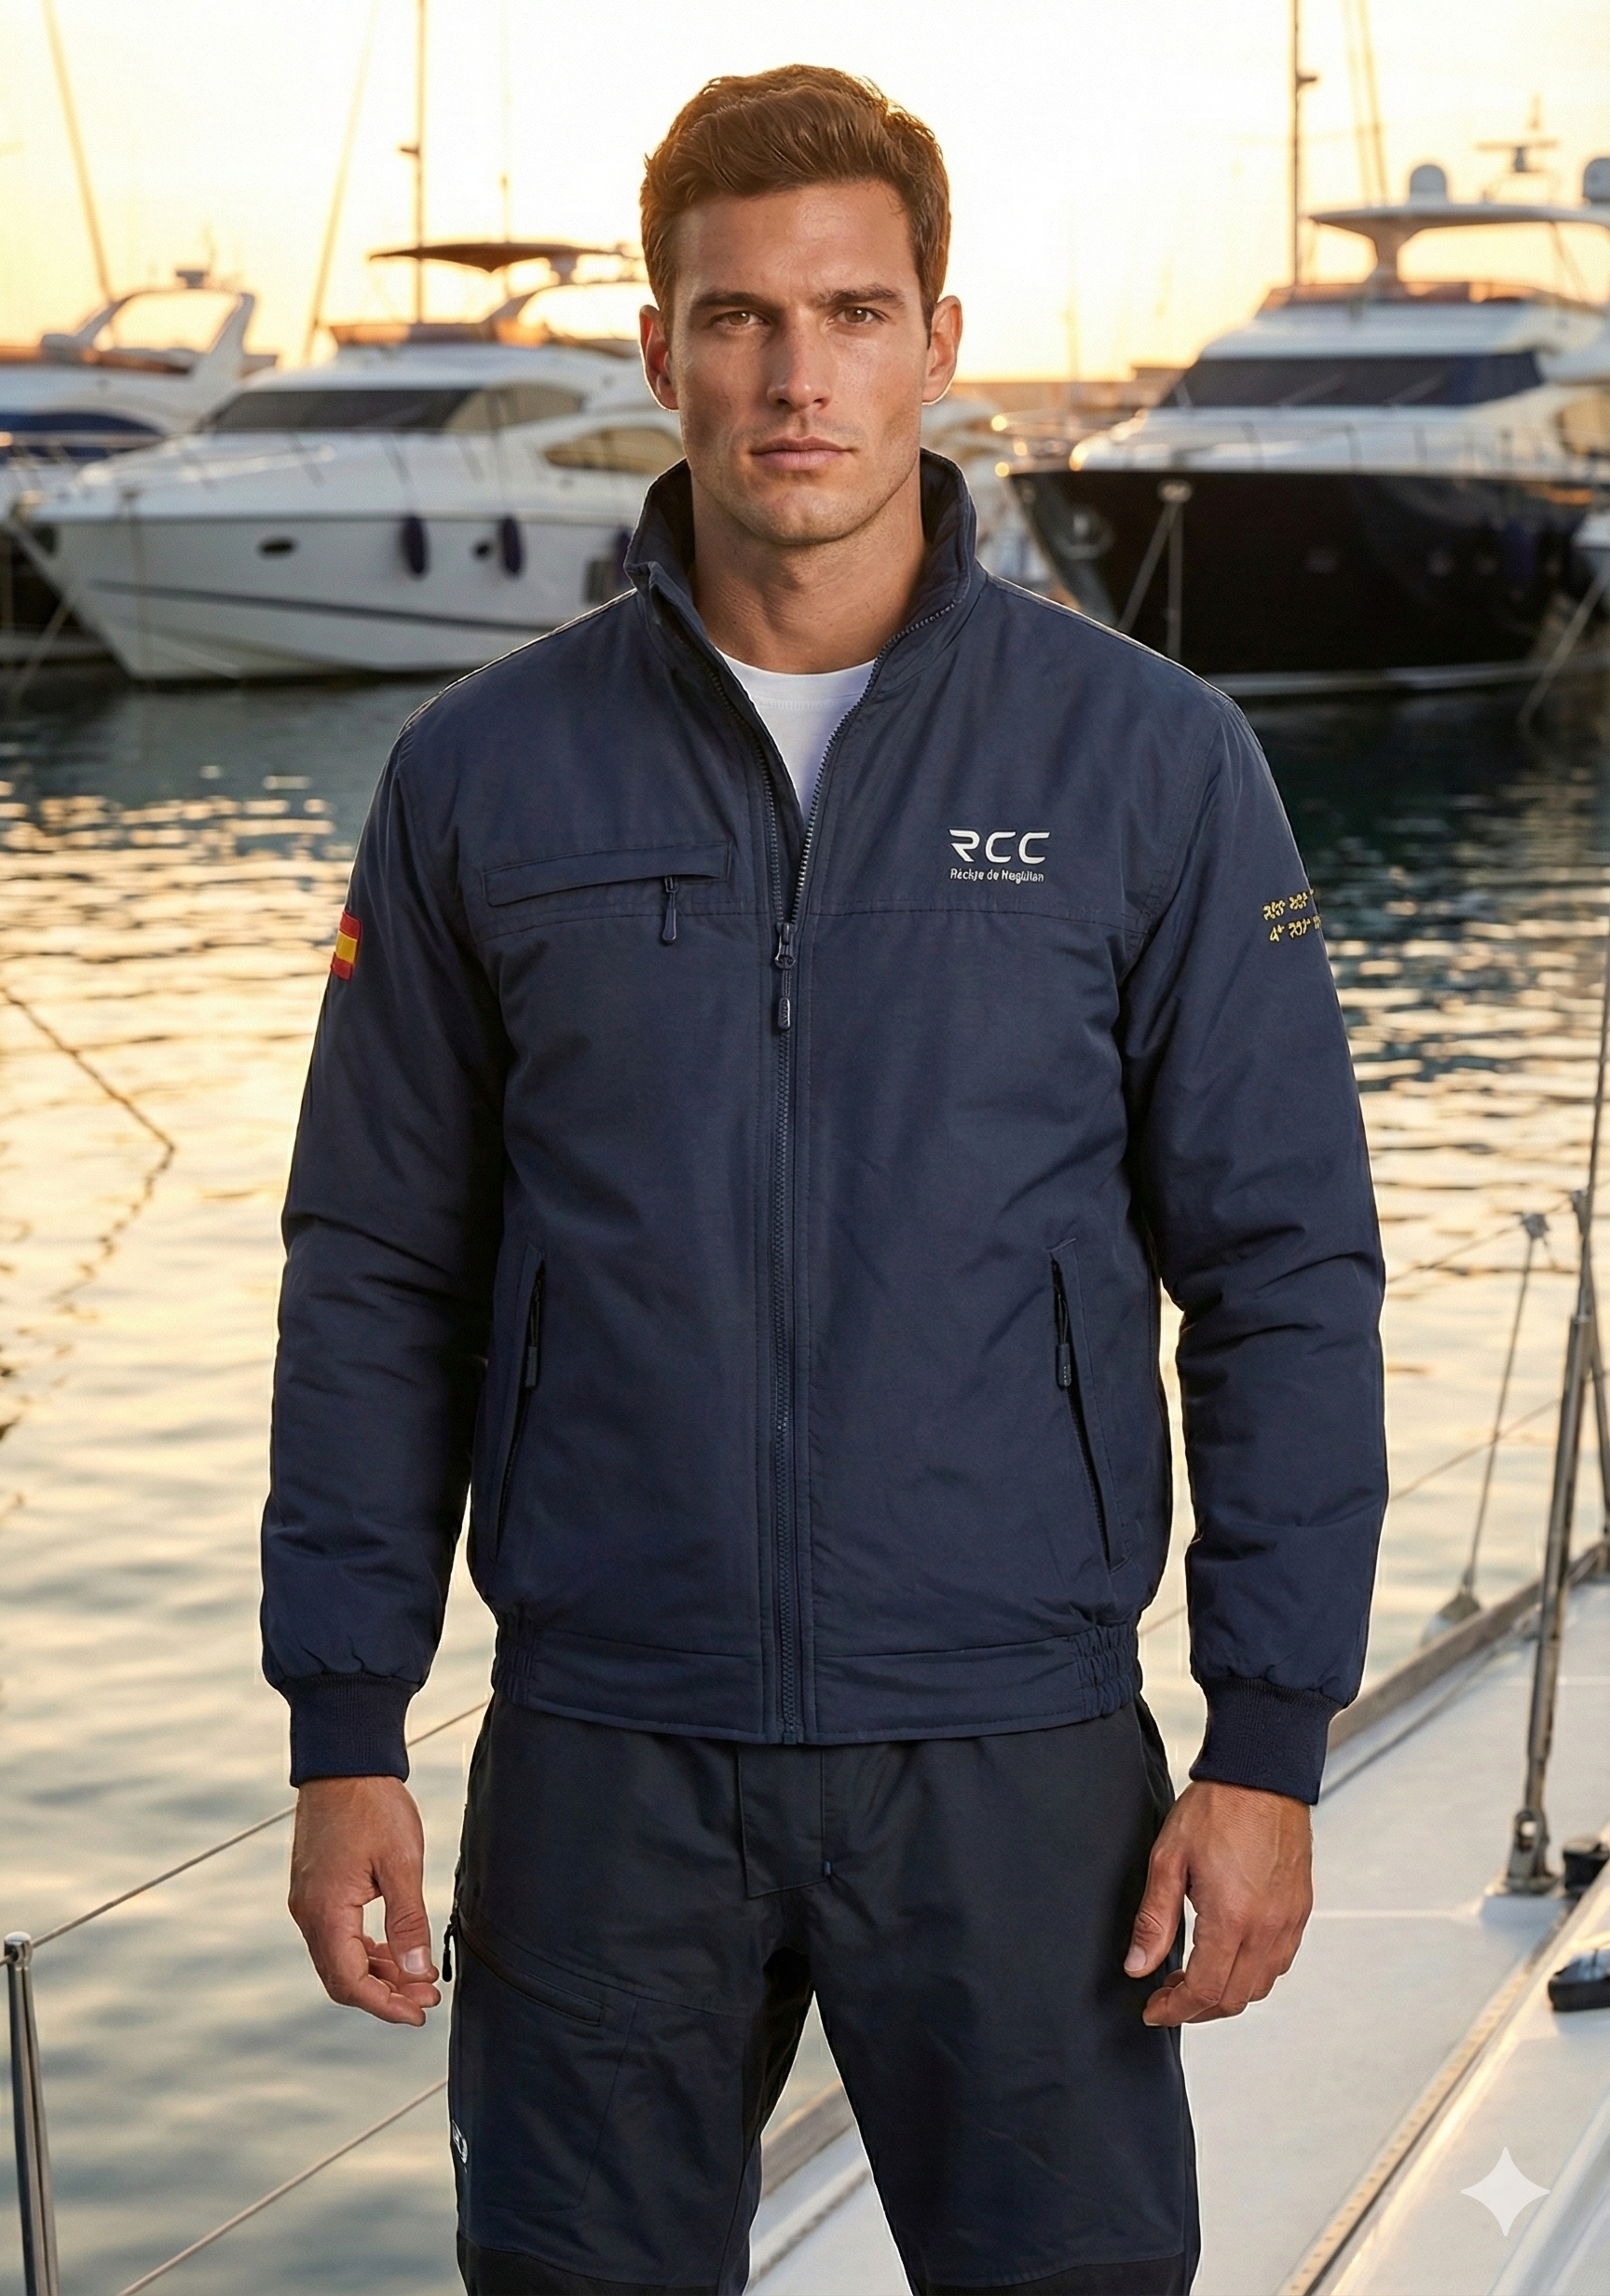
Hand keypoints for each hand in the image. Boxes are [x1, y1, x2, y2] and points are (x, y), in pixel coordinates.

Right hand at [288, 1775, 439, 2025]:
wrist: (344, 1761)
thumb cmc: (372, 1805)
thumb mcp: (401, 1862)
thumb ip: (408, 1921)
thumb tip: (416, 1972)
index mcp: (326, 1911)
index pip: (350, 1982)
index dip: (385, 2005)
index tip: (420, 2011)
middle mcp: (308, 1913)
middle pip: (341, 1978)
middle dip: (384, 1994)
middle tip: (427, 1996)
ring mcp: (308, 1901)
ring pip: (339, 1958)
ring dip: (377, 1973)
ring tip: (418, 1976)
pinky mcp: (315, 1889)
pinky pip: (337, 1935)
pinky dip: (365, 1950)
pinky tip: (395, 1950)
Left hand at [1124, 1779, 1311, 2026]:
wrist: (1262, 1775)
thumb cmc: (1216, 1809)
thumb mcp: (1168, 1859)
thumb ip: (1153, 1919)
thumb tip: (1138, 1965)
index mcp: (1232, 1919)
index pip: (1204, 1991)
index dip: (1174, 2010)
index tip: (1153, 2010)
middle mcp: (1267, 1929)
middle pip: (1233, 1999)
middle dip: (1196, 2009)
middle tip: (1167, 1996)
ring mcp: (1288, 1922)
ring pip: (1260, 1987)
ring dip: (1225, 1994)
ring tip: (1194, 1978)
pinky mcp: (1299, 1911)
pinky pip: (1279, 1963)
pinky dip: (1252, 1974)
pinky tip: (1228, 1957)